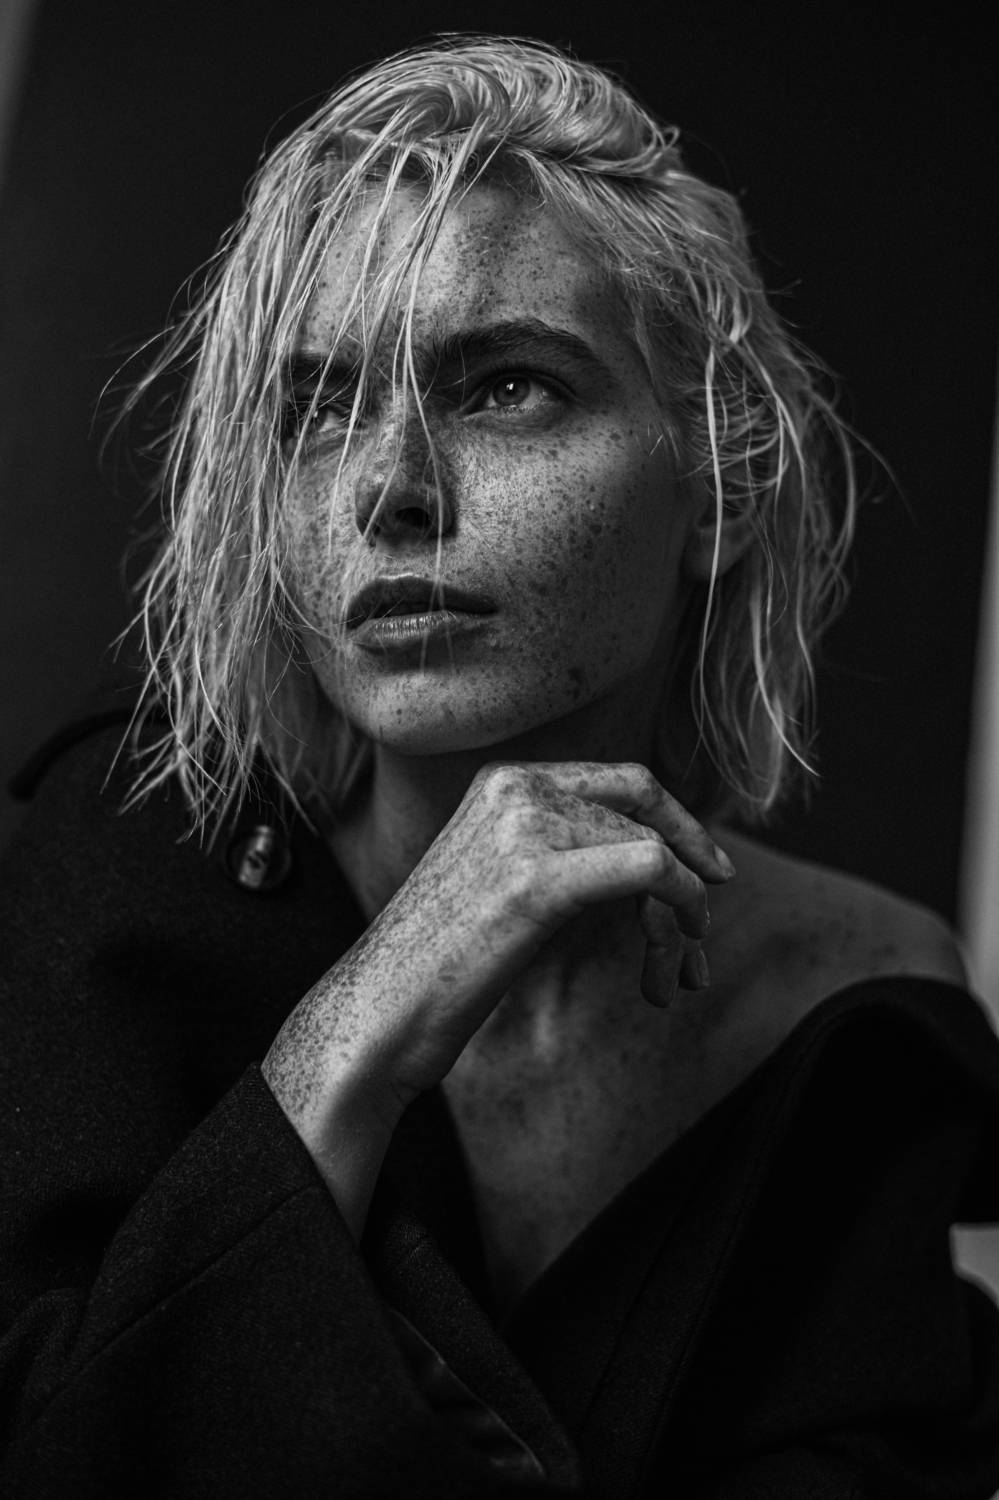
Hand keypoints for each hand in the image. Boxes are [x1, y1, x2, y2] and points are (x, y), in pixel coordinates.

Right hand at [262, 761, 732, 1230]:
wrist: (380, 1009)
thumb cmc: (438, 962)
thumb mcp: (497, 878)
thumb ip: (557, 848)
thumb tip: (645, 854)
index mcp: (501, 779)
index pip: (620, 780)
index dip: (677, 822)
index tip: (708, 871)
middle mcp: (514, 786)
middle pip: (644, 802)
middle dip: (691, 860)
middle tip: (703, 928)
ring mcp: (524, 826)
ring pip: (652, 845)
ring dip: (679, 914)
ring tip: (672, 974)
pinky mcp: (539, 878)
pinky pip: (651, 870)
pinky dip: (681, 907)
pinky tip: (672, 955)